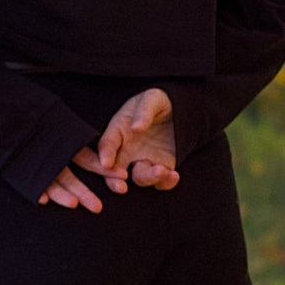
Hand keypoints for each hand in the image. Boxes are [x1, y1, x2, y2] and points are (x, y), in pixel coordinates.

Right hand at [38, 86, 178, 210]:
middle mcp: (127, 149)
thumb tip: (136, 127)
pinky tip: (173, 175)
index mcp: (119, 130)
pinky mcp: (160, 167)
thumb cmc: (159, 102)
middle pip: (114, 169)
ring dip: (147, 178)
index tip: (106, 164)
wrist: (179, 110)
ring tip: (160, 170)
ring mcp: (143, 160)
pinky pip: (160, 182)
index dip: (105, 154)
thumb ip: (144, 110)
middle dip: (114, 180)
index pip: (107, 144)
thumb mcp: (152, 98)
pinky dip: (165, 183)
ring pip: (138, 177)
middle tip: (121, 186)